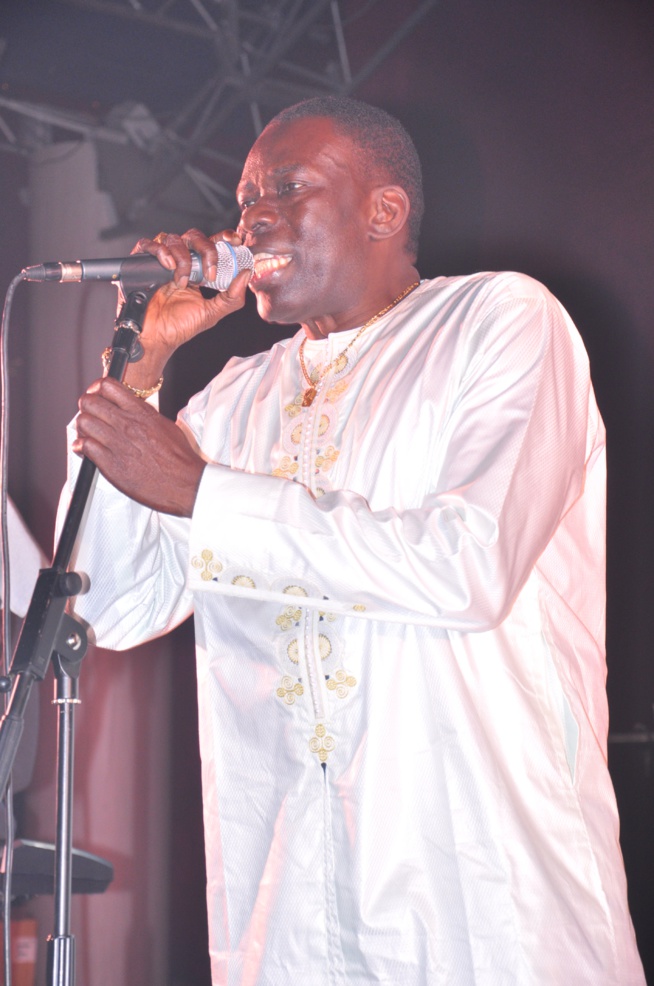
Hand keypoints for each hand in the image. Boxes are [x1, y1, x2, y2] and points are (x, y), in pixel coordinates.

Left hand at [74, 377, 205, 516]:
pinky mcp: (110, 464)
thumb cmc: (179, 458)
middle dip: (86, 406)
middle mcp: (127, 424)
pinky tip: (85, 450)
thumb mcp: (165, 425)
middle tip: (89, 414)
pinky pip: (85, 447)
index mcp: (141, 412)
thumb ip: (145, 415)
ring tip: (87, 434)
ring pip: (84, 423)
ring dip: (82, 427)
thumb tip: (132, 410)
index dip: (97, 389)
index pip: (108, 386)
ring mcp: (117, 443)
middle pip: (90, 402)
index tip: (96, 395)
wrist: (184, 483)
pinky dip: (81, 447)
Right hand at [121, 228, 250, 390]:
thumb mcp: (212, 312)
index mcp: (198, 269)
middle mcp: (181, 261)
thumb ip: (232, 297)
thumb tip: (246, 274)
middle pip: (195, 237)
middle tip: (209, 273)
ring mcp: (162, 261)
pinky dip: (160, 251)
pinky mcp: (143, 263)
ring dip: (184, 259)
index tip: (235, 241)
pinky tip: (168, 267)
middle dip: (207, 250)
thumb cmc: (180, 326)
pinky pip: (149, 245)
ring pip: (174, 239)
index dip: (224, 238)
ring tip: (182, 282)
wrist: (156, 337)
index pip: (212, 244)